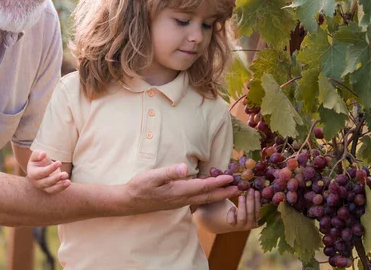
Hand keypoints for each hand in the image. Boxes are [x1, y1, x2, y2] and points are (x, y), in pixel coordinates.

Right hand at [26, 150, 70, 193]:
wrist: (42, 167)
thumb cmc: (39, 159)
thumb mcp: (36, 154)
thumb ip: (38, 153)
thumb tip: (43, 154)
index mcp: (32, 173)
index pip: (41, 172)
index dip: (50, 168)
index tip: (59, 162)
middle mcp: (37, 182)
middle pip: (46, 182)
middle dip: (56, 179)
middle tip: (65, 174)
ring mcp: (44, 187)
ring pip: (51, 189)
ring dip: (60, 186)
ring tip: (68, 182)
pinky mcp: (51, 189)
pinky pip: (56, 190)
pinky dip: (62, 187)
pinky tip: (68, 182)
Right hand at [125, 163, 240, 211]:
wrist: (129, 201)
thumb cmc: (140, 186)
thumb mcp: (152, 176)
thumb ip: (169, 172)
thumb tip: (184, 168)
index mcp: (178, 191)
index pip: (203, 187)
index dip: (218, 182)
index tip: (231, 178)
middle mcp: (182, 199)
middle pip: (208, 196)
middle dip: (225, 192)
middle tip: (241, 188)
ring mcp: (180, 202)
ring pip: (204, 199)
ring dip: (218, 195)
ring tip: (231, 191)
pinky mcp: (177, 202)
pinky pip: (197, 200)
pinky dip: (208, 196)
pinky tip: (210, 193)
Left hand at [226, 189, 260, 230]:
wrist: (225, 217)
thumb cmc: (240, 208)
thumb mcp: (247, 204)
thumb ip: (253, 199)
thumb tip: (257, 188)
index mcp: (257, 220)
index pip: (260, 211)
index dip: (258, 201)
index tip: (256, 191)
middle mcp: (250, 225)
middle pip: (251, 213)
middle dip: (251, 201)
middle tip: (250, 190)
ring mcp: (240, 226)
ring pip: (242, 217)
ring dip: (242, 206)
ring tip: (241, 196)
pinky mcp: (231, 225)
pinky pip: (232, 221)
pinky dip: (232, 213)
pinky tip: (232, 207)